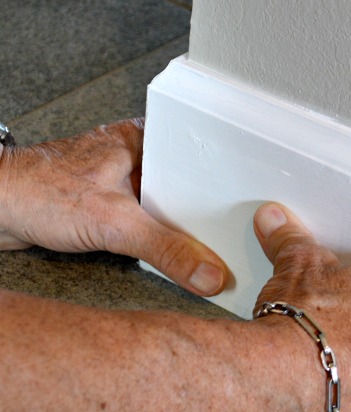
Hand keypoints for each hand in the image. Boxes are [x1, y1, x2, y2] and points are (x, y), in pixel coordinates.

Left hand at [0, 119, 227, 295]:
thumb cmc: (38, 191)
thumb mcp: (114, 223)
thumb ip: (166, 249)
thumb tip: (209, 273)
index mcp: (144, 137)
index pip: (199, 156)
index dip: (226, 181)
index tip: (250, 204)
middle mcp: (136, 154)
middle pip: (187, 185)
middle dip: (204, 211)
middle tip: (231, 234)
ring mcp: (122, 178)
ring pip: (166, 204)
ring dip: (178, 227)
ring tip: (205, 246)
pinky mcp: (108, 203)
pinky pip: (145, 220)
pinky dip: (156, 236)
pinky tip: (168, 251)